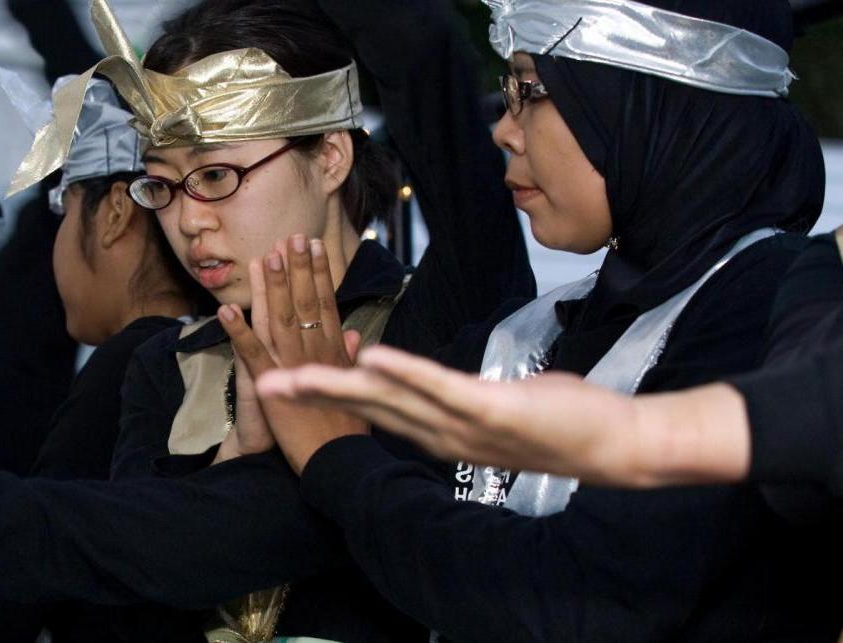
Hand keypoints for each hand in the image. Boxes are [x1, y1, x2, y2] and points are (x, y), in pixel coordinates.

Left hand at [220, 235, 366, 472]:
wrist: (334, 462)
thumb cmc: (343, 429)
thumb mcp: (351, 387)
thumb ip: (346, 356)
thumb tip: (351, 332)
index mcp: (332, 352)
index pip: (325, 304)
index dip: (318, 273)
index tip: (313, 246)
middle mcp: (314, 353)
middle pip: (303, 303)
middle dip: (297, 268)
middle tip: (291, 235)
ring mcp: (291, 367)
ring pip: (280, 319)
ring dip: (271, 287)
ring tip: (265, 256)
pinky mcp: (271, 386)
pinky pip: (251, 354)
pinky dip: (237, 331)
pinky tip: (224, 310)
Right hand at [256, 345, 751, 486]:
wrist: (618, 445)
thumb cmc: (563, 421)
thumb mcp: (499, 408)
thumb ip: (464, 399)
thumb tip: (447, 387)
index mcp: (441, 433)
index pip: (376, 412)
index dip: (330, 396)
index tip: (290, 381)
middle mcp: (443, 435)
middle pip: (367, 409)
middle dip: (314, 395)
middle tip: (265, 382)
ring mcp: (464, 425)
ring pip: (389, 400)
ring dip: (339, 385)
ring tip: (296, 373)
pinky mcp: (491, 409)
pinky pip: (439, 387)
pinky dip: (403, 372)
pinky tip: (369, 357)